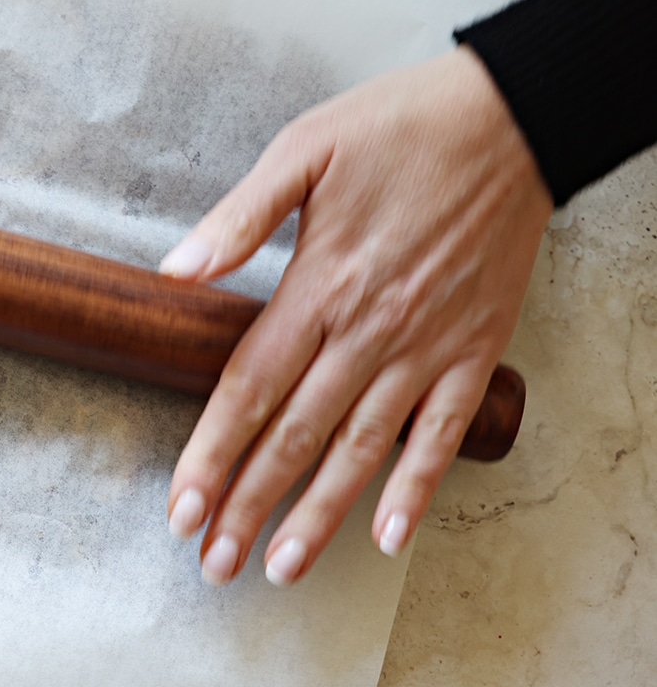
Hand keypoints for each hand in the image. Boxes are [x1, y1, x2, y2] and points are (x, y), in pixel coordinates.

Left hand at [161, 46, 551, 585]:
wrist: (512, 118)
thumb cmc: (399, 128)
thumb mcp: (304, 150)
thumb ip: (239, 217)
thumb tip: (175, 270)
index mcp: (319, 285)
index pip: (249, 390)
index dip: (210, 454)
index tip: (182, 507)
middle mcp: (369, 330)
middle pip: (295, 436)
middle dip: (249, 504)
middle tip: (215, 563)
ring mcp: (425, 347)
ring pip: (362, 451)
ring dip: (319, 515)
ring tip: (282, 567)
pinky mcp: (473, 351)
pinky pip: (440, 433)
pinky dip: (416, 488)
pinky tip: (389, 537)